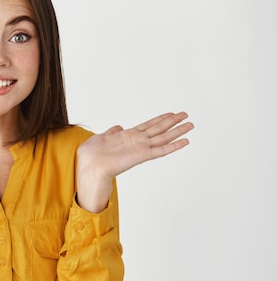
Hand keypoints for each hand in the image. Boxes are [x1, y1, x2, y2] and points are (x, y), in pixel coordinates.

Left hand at [75, 112, 193, 212]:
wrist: (90, 166)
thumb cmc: (91, 155)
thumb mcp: (100, 138)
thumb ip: (111, 132)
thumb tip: (118, 127)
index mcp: (128, 136)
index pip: (148, 126)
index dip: (159, 119)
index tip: (170, 114)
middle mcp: (137, 141)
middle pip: (159, 129)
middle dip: (173, 122)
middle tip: (186, 115)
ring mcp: (141, 148)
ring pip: (164, 137)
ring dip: (178, 131)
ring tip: (191, 124)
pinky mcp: (142, 155)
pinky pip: (161, 150)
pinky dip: (174, 146)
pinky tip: (185, 141)